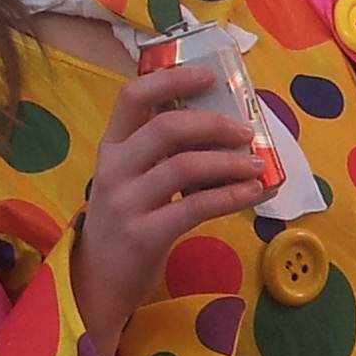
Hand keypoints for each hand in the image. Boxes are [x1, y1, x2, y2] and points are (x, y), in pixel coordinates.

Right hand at [74, 61, 278, 355]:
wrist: (98, 281)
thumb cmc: (127, 220)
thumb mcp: (133, 178)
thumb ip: (162, 152)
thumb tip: (224, 125)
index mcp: (112, 146)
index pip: (133, 96)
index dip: (172, 80)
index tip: (209, 75)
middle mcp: (113, 168)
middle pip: (166, 128)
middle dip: (214, 123)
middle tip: (246, 129)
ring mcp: (126, 202)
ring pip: (184, 166)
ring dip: (229, 161)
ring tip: (257, 164)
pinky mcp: (144, 234)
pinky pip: (195, 206)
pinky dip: (230, 196)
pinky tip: (252, 192)